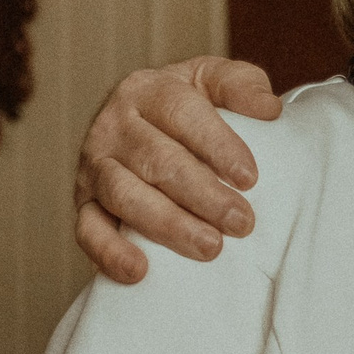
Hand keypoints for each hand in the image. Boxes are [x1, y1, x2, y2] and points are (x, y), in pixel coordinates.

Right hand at [76, 57, 278, 283]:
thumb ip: (241, 85)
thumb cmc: (190, 110)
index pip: (180, 112)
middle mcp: (114, 125)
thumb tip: (268, 108)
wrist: (143, 128)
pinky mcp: (84, 203)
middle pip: (156, 160)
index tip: (249, 178)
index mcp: (148, 90)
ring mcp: (94, 166)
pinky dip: (108, 251)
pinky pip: (88, 229)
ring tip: (210, 247)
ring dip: (168, 225)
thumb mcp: (214, 82)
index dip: (216, 145)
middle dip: (202, 194)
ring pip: (124, 195)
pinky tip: (139, 271)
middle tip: (242, 223)